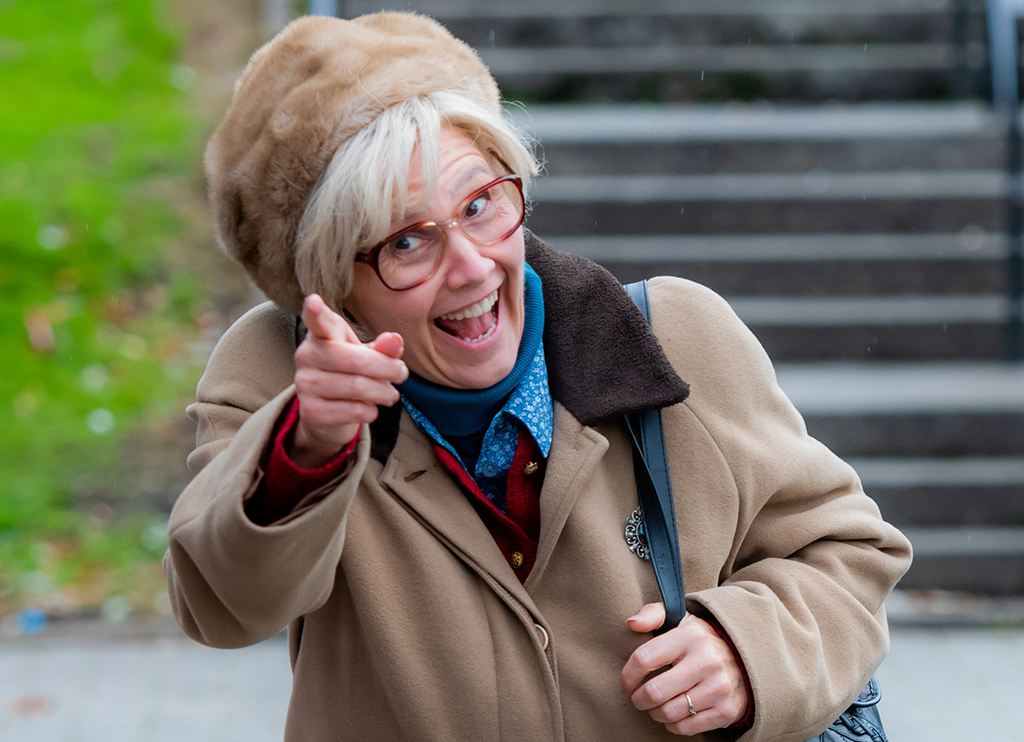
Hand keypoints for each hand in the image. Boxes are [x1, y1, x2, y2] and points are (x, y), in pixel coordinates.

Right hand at [291, 294, 407, 467]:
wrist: (327, 412)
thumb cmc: (348, 373)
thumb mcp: (367, 355)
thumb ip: (382, 347)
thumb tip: (395, 340)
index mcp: (320, 335)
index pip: (317, 321)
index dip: (315, 312)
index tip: (314, 301)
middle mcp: (306, 356)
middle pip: (356, 360)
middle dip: (388, 368)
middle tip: (402, 373)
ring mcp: (305, 384)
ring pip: (358, 387)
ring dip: (384, 392)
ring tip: (391, 394)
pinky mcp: (311, 411)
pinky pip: (354, 410)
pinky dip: (372, 410)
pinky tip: (371, 407)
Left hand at [621, 602, 748, 735]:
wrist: (745, 658)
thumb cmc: (700, 640)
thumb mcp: (680, 619)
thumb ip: (653, 614)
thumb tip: (632, 623)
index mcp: (690, 636)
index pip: (644, 658)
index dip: (627, 675)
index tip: (626, 684)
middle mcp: (707, 661)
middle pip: (654, 692)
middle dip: (639, 699)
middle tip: (639, 698)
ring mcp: (719, 687)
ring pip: (669, 713)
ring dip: (655, 713)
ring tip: (657, 705)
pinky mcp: (727, 710)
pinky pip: (686, 727)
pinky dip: (674, 725)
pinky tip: (674, 714)